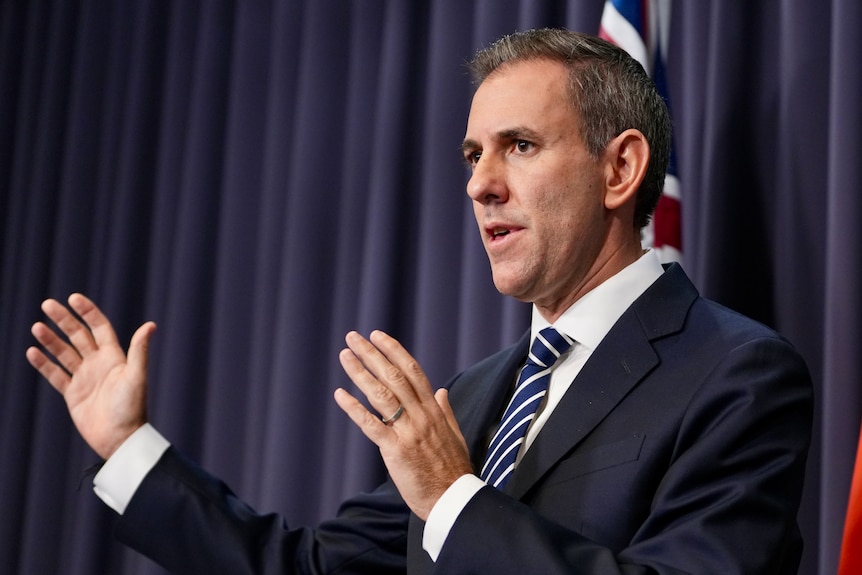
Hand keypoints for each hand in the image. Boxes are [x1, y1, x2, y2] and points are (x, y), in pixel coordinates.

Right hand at [26, 294, 155, 458]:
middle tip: (47, 304)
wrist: (120, 439)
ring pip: (64, 353)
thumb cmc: (132, 408)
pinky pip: (55, 375)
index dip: (87, 312)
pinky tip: (32, 351)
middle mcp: (98, 364)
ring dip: (50, 339)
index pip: (99, 327)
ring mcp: (84, 378)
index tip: (73, 298)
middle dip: (64, 320)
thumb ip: (139, 350)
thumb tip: (151, 324)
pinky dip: (44, 364)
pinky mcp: (73, 394)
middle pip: (78, 336)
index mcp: (115, 357)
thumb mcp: (136, 376)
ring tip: (37, 326)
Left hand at [335, 330, 472, 519]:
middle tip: (353, 337)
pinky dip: (354, 409)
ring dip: (361, 373)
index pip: (412, 371)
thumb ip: (445, 410)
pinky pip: (372, 425)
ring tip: (345, 356)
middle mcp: (421, 416)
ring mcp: (409, 432)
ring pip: (382, 395)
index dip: (394, 351)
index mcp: (434, 410)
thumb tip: (441, 391)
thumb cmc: (453, 470)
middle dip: (372, 354)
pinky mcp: (396, 451)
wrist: (454, 500)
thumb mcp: (454, 434)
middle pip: (394, 377)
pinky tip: (340, 395)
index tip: (378, 336)